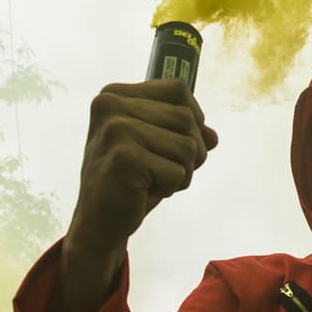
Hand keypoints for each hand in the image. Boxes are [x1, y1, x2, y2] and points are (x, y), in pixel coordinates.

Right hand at [67, 80, 217, 252]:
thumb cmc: (132, 180)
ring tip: (151, 180)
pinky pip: (179, 171)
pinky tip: (143, 192)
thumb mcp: (160, 147)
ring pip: (188, 146)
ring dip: (181, 172)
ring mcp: (116, 130)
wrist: (100, 221)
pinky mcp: (124, 157)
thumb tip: (212, 136)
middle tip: (160, 170)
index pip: (178, 89)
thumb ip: (187, 132)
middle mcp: (110, 106)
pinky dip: (170, 187)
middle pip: (187, 119)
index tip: (173, 141)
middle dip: (189, 152)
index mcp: (114, 95)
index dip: (192, 117)